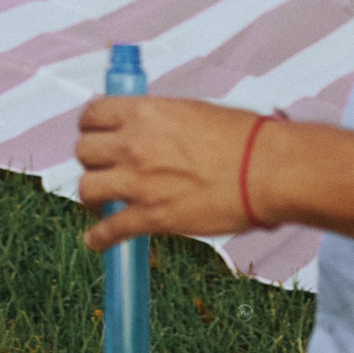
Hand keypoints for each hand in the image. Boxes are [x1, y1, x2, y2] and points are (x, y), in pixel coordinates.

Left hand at [75, 95, 264, 248]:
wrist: (268, 170)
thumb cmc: (244, 138)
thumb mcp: (192, 111)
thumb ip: (160, 121)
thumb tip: (150, 130)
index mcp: (144, 112)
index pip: (92, 115)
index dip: (90, 127)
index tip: (96, 136)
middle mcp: (133, 143)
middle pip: (84, 152)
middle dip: (92, 161)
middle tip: (103, 169)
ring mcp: (139, 181)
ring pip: (88, 189)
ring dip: (92, 197)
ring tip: (100, 203)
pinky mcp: (152, 217)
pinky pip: (110, 230)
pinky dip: (99, 238)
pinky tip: (96, 241)